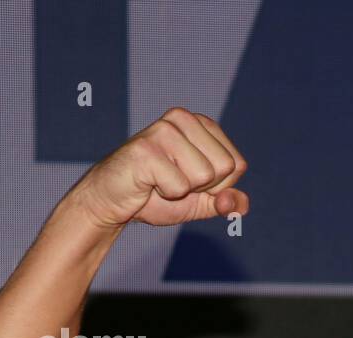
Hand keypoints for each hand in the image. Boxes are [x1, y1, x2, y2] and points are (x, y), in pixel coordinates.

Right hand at [69, 107, 247, 228]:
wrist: (113, 202)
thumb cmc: (157, 196)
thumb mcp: (201, 202)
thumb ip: (226, 202)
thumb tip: (239, 205)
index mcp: (201, 124)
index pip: (238, 165)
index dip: (218, 186)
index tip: (191, 182)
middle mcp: (183, 118)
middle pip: (225, 167)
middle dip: (203, 188)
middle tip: (173, 182)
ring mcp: (163, 130)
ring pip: (204, 175)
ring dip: (183, 190)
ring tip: (160, 180)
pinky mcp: (146, 148)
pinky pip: (179, 186)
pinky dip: (166, 194)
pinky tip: (148, 183)